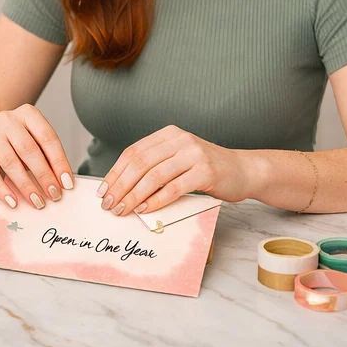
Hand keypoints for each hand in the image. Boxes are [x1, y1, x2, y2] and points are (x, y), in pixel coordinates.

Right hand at [0, 105, 74, 209]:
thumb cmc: (14, 137)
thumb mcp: (31, 135)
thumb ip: (45, 154)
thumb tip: (60, 182)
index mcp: (28, 114)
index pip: (48, 139)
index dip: (59, 162)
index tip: (67, 183)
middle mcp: (8, 120)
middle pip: (29, 151)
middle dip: (44, 176)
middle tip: (54, 195)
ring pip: (10, 163)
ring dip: (26, 186)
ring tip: (37, 201)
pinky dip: (2, 189)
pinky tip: (13, 201)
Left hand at [99, 125, 251, 216]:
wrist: (243, 170)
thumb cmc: (205, 169)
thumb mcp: (178, 160)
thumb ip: (155, 166)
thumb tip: (121, 188)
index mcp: (169, 135)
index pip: (133, 152)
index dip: (115, 173)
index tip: (103, 191)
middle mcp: (180, 140)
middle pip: (140, 164)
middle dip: (120, 186)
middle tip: (109, 204)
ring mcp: (194, 154)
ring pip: (154, 176)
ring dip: (134, 196)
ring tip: (122, 210)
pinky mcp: (205, 172)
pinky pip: (173, 188)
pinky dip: (156, 201)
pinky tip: (144, 211)